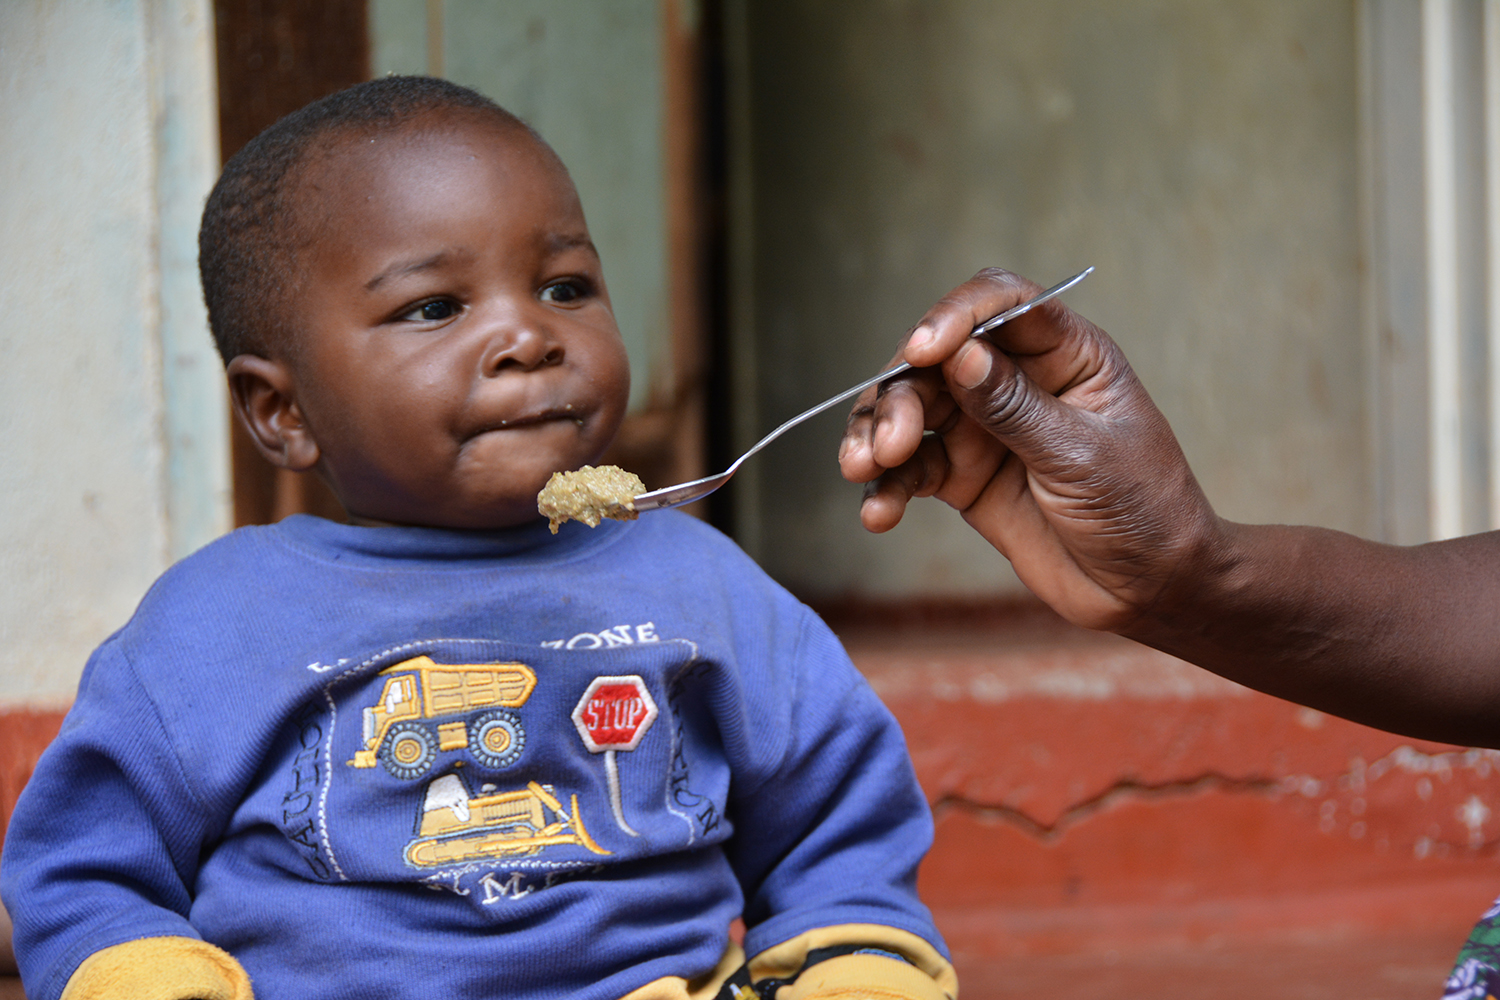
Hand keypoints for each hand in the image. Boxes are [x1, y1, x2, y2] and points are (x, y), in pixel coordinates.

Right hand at [840, 268, 1223, 631]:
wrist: (1148, 590)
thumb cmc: (1143, 511)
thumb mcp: (1083, 456)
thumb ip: (1016, 408)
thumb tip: (958, 355)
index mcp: (1066, 355)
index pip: (1001, 305)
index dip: (955, 316)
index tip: (922, 350)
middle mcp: (1018, 381)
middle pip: (937, 360)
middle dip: (900, 394)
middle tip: (889, 445)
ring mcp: (986, 428)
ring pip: (911, 410)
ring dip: (878, 435)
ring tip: (863, 472)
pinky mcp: (963, 477)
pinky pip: (911, 469)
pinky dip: (887, 488)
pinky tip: (879, 515)